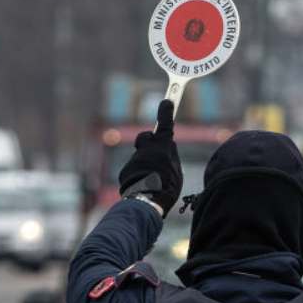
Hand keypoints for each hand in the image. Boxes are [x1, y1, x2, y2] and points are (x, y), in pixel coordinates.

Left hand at [118, 100, 182, 215]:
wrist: (147, 201)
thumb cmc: (166, 187)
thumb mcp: (176, 171)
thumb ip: (171, 156)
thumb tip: (167, 147)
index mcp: (163, 148)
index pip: (165, 125)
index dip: (166, 112)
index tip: (167, 100)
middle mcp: (147, 150)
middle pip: (147, 138)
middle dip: (151, 142)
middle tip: (158, 155)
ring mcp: (135, 159)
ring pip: (141, 155)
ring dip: (147, 163)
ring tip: (154, 179)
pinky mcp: (126, 169)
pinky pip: (135, 167)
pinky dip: (140, 174)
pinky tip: (145, 185)